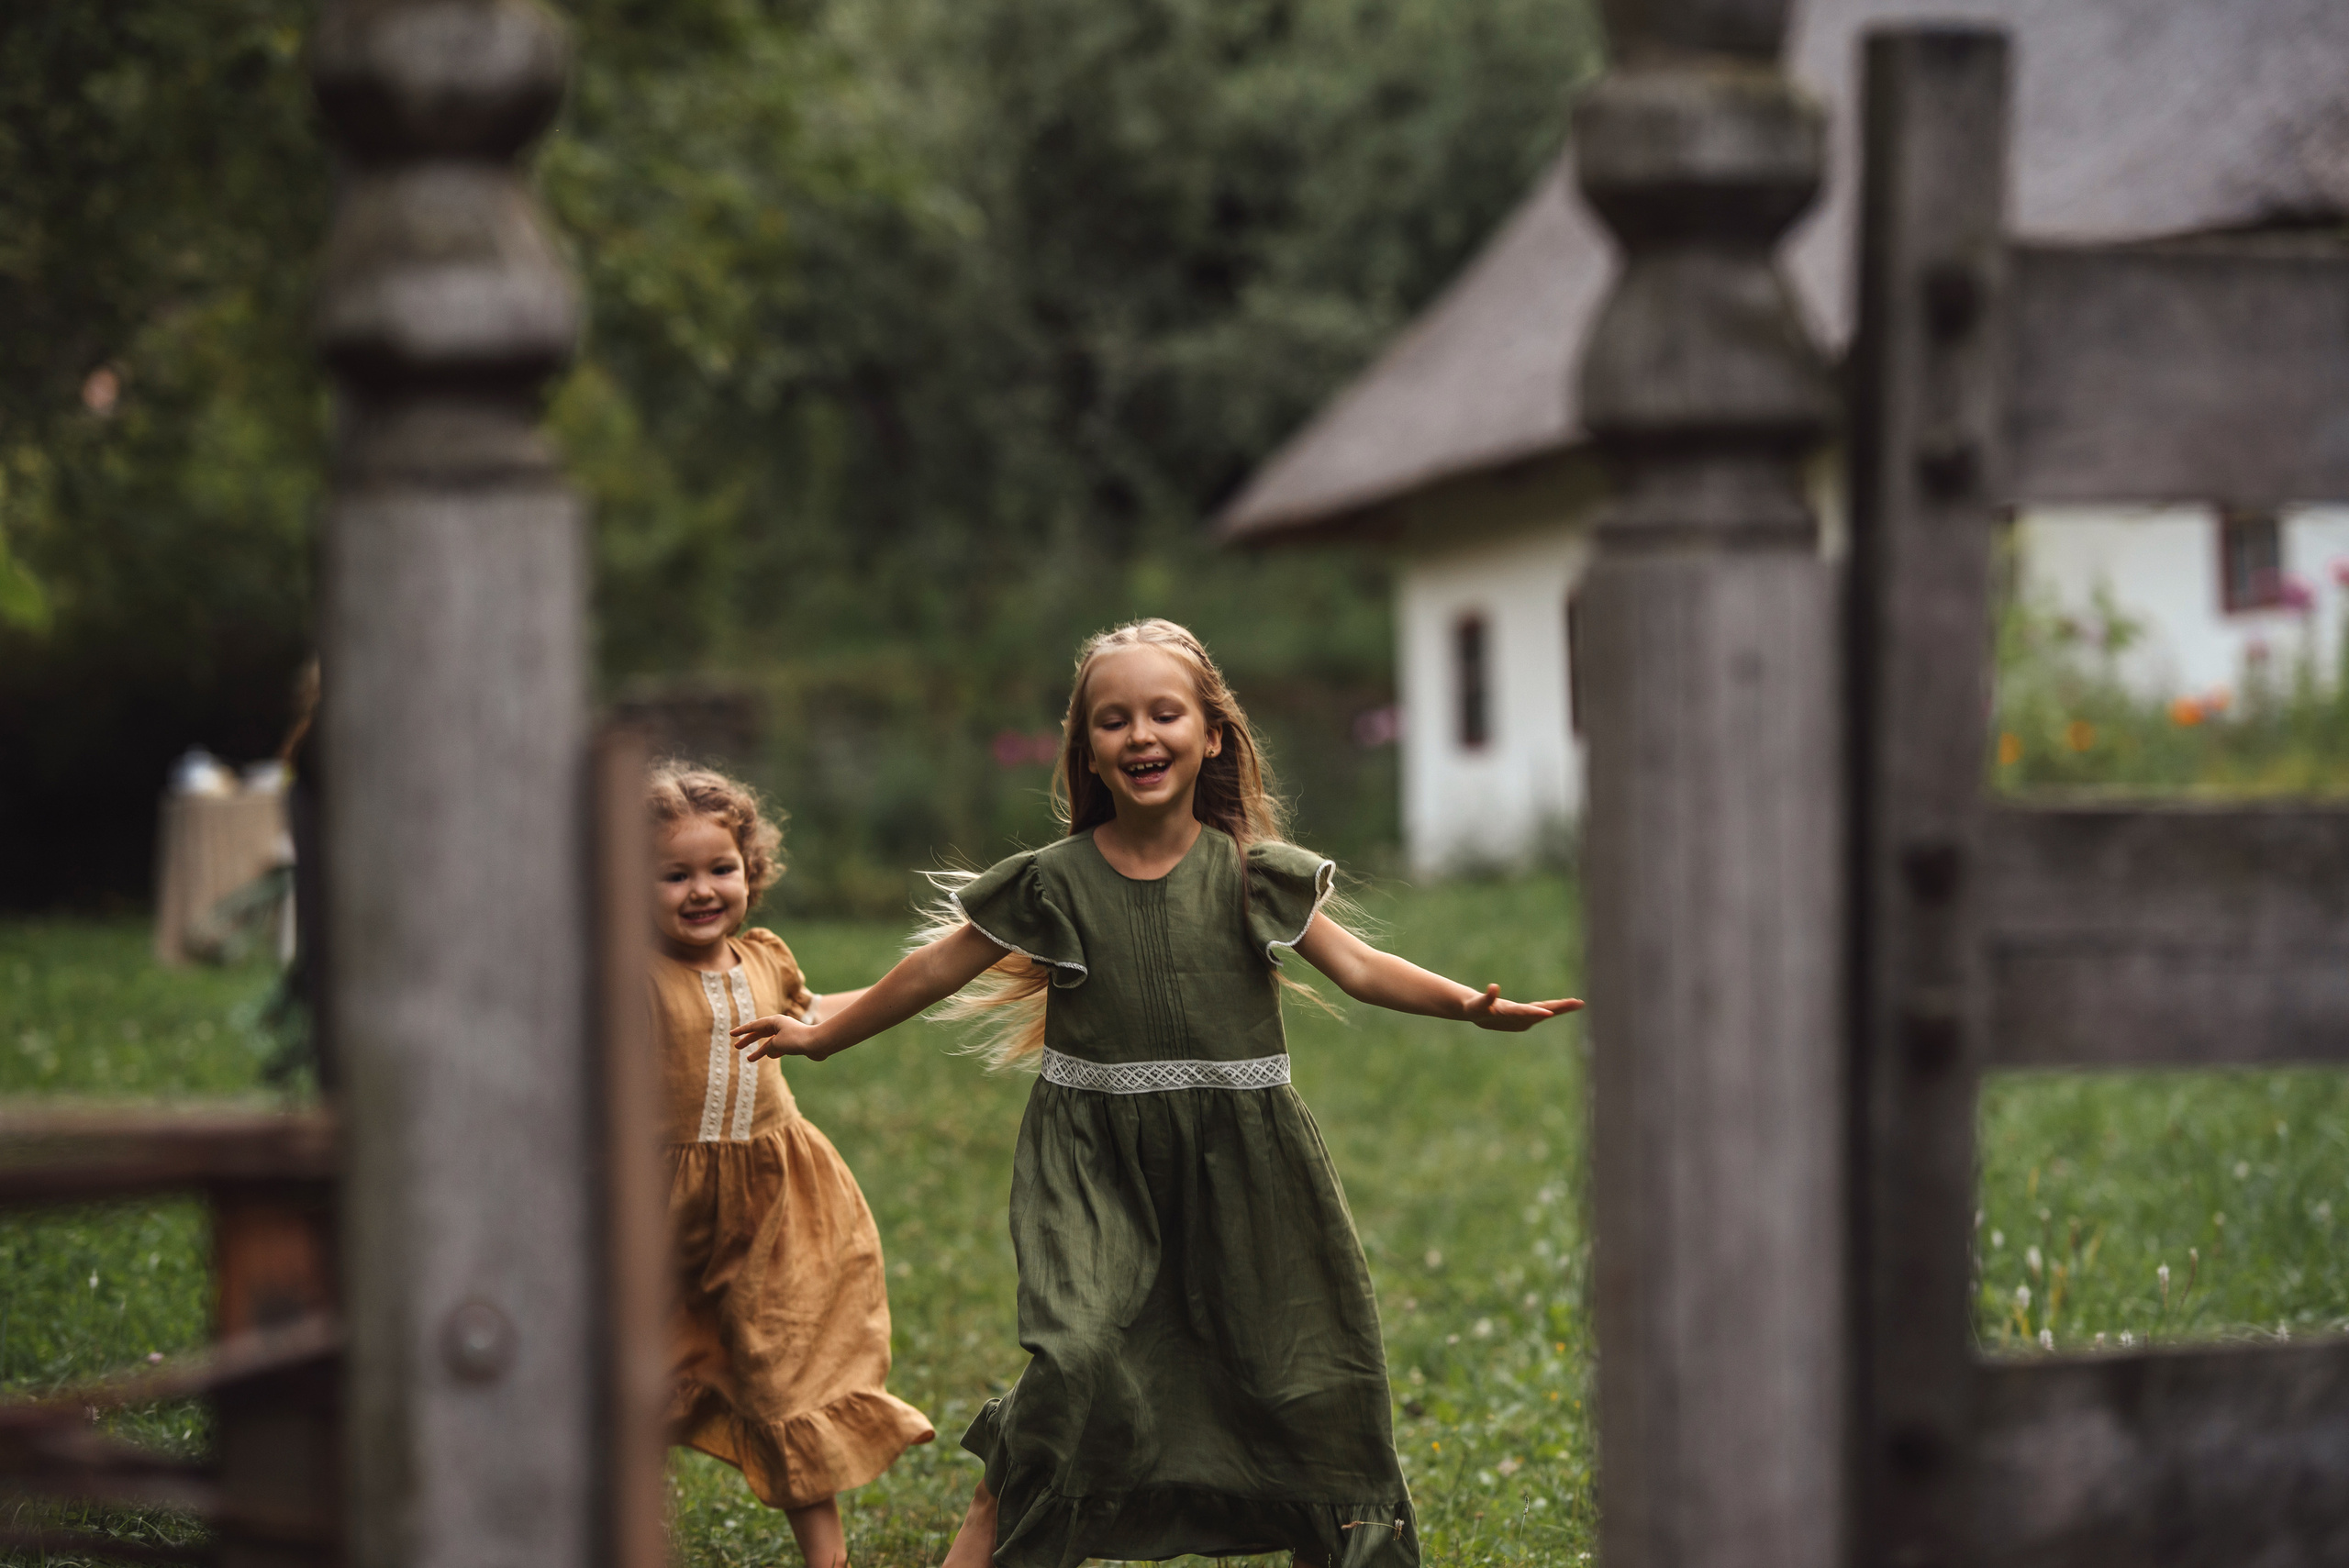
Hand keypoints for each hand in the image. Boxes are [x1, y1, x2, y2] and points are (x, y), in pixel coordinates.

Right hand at [730, 1012, 839, 1061]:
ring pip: (769, 1042)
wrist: (819, 1043)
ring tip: (749, 1058)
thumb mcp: (776, 1043)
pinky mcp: (794, 1043)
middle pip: (760, 1033)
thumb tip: (769, 1053)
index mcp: (775, 1021)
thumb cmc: (797, 1040)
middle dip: (748, 1040)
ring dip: (759, 1050)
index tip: (731, 1034)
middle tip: (737, 1047)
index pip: (754, 1026)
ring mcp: (787, 1034)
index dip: (742, 1030)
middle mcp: (781, 1026)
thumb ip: (768, 1048)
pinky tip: (770, 1057)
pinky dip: (773, 1052)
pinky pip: (779, 1047)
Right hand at [1463, 985, 1583, 1032]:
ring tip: (1579, 1002)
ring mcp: (1526, 1019)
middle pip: (1543, 1011)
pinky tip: (1567, 1005)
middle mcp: (1521, 1019)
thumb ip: (1488, 997)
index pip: (1525, 1013)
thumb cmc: (1477, 1009)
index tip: (1549, 1013)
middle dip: (1560, 1007)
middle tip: (1578, 1002)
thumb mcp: (1479, 1004)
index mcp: (1509, 1015)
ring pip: (1547, 1011)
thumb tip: (1494, 987)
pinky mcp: (1528, 1016)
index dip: (1536, 1012)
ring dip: (1563, 1007)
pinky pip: (1545, 1009)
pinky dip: (1557, 1007)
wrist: (1478, 1016)